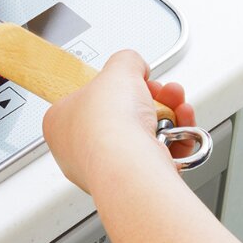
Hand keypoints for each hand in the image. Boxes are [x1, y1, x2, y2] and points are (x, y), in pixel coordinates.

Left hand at [41, 49, 195, 194]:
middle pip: (119, 116)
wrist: (130, 164)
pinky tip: (183, 122)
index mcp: (59, 122)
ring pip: (142, 135)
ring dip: (167, 114)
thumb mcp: (118, 69)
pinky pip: (159, 155)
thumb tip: (133, 64)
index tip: (129, 78)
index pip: (85, 98)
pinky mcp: (136, 181)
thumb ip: (126, 61)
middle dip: (148, 98)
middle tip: (158, 90)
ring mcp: (107, 168)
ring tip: (175, 101)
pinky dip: (178, 138)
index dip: (111, 86)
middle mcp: (78, 150)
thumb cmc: (108, 124)